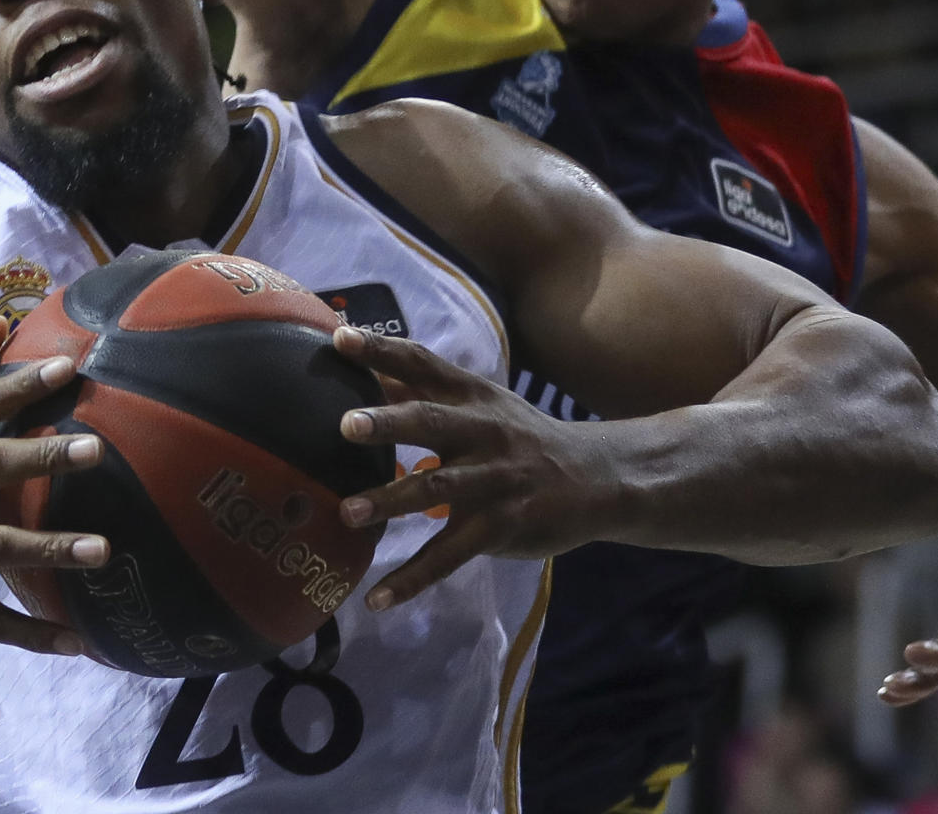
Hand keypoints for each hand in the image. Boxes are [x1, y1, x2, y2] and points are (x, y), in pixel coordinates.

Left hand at [329, 325, 607, 610]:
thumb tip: (366, 371)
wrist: (597, 478)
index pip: (423, 363)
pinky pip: (450, 555)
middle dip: (389, 422)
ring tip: (347, 512)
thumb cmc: (520, 436)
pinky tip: (377, 599)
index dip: (383, 349)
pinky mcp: (501, 526)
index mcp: (471, 395)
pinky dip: (413, 579)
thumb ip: (425, 391)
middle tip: (346, 424)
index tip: (340, 337)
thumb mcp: (482, 404)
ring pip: (438, 488)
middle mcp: (481, 431)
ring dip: (391, 500)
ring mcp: (493, 480)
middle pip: (431, 421)